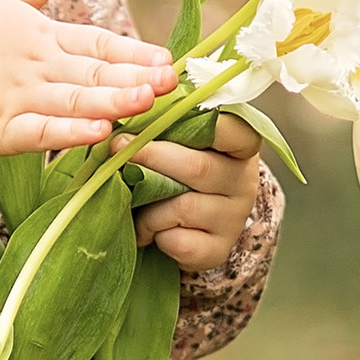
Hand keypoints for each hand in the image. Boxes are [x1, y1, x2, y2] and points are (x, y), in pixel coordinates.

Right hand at [0, 0, 171, 153]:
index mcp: (45, 37)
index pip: (99, 44)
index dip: (134, 52)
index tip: (169, 60)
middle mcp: (39, 66)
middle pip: (95, 73)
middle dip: (136, 77)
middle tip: (173, 83)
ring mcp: (20, 98)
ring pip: (75, 101)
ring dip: (112, 101)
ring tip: (147, 102)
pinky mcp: (0, 130)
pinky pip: (41, 133)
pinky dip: (69, 133)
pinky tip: (98, 133)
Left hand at [133, 110, 264, 270]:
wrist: (191, 228)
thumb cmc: (178, 173)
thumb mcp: (182, 144)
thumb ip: (168, 124)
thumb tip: (127, 109)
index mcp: (240, 147)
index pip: (234, 130)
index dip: (202, 121)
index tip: (160, 116)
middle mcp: (243, 181)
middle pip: (197, 167)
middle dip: (151, 157)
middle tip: (116, 148)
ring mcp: (233, 218)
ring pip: (183, 208)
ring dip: (148, 207)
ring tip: (130, 204)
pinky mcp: (217, 250)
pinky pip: (179, 242)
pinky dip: (156, 236)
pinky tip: (149, 232)